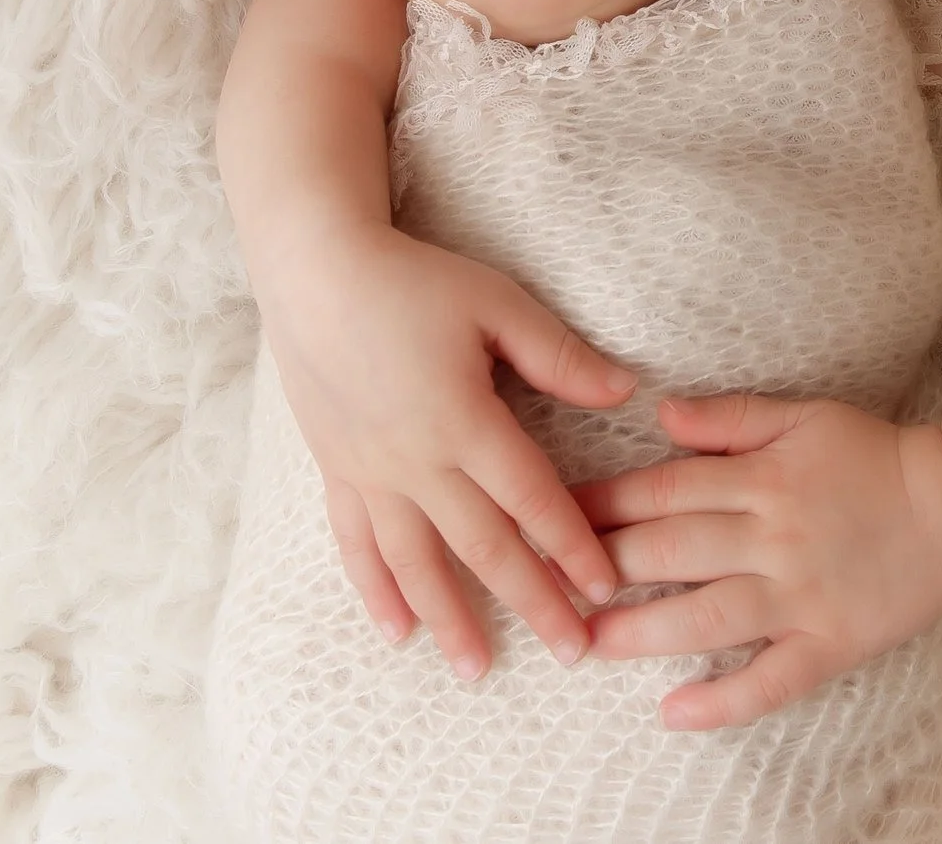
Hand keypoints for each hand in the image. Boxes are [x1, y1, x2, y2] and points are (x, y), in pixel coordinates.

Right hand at [261, 224, 635, 677]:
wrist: (314, 272)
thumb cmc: (413, 281)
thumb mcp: (497, 304)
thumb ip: (560, 356)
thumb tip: (626, 391)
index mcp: (464, 419)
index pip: (531, 499)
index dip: (572, 546)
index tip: (605, 589)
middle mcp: (416, 460)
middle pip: (483, 546)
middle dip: (532, 602)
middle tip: (570, 652)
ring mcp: (371, 472)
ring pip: (416, 562)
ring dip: (450, 619)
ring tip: (478, 670)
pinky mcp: (336, 471)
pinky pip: (357, 545)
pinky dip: (377, 592)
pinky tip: (397, 631)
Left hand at [571, 393, 941, 729]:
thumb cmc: (875, 454)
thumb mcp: (803, 415)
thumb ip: (729, 419)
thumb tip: (660, 417)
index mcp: (763, 478)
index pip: (662, 489)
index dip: (601, 503)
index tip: (548, 515)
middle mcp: (775, 536)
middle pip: (671, 551)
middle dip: (601, 567)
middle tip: (542, 584)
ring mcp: (802, 594)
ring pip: (706, 617)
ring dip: (639, 633)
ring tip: (586, 644)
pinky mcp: (831, 642)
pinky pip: (770, 680)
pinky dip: (721, 700)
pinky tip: (673, 712)